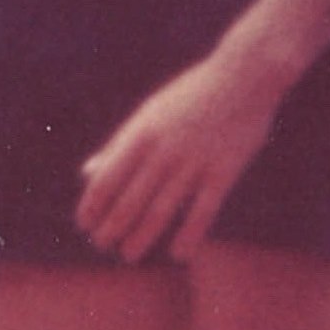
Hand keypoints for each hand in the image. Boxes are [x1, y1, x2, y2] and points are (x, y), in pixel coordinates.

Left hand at [74, 43, 289, 263]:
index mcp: (141, 132)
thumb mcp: (149, 114)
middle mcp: (164, 149)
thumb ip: (118, 145)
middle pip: (130, 199)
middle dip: (111, 227)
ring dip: (141, 236)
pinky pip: (203, 210)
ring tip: (128, 255)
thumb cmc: (191, 95)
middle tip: (102, 245)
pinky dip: (189, 235)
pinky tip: (179, 255)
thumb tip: (87, 173)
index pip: (106, 178)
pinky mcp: (225, 170)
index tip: (84, 225)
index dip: (92, 205)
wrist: (244, 74)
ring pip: (161, 209)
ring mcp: (195, 161)